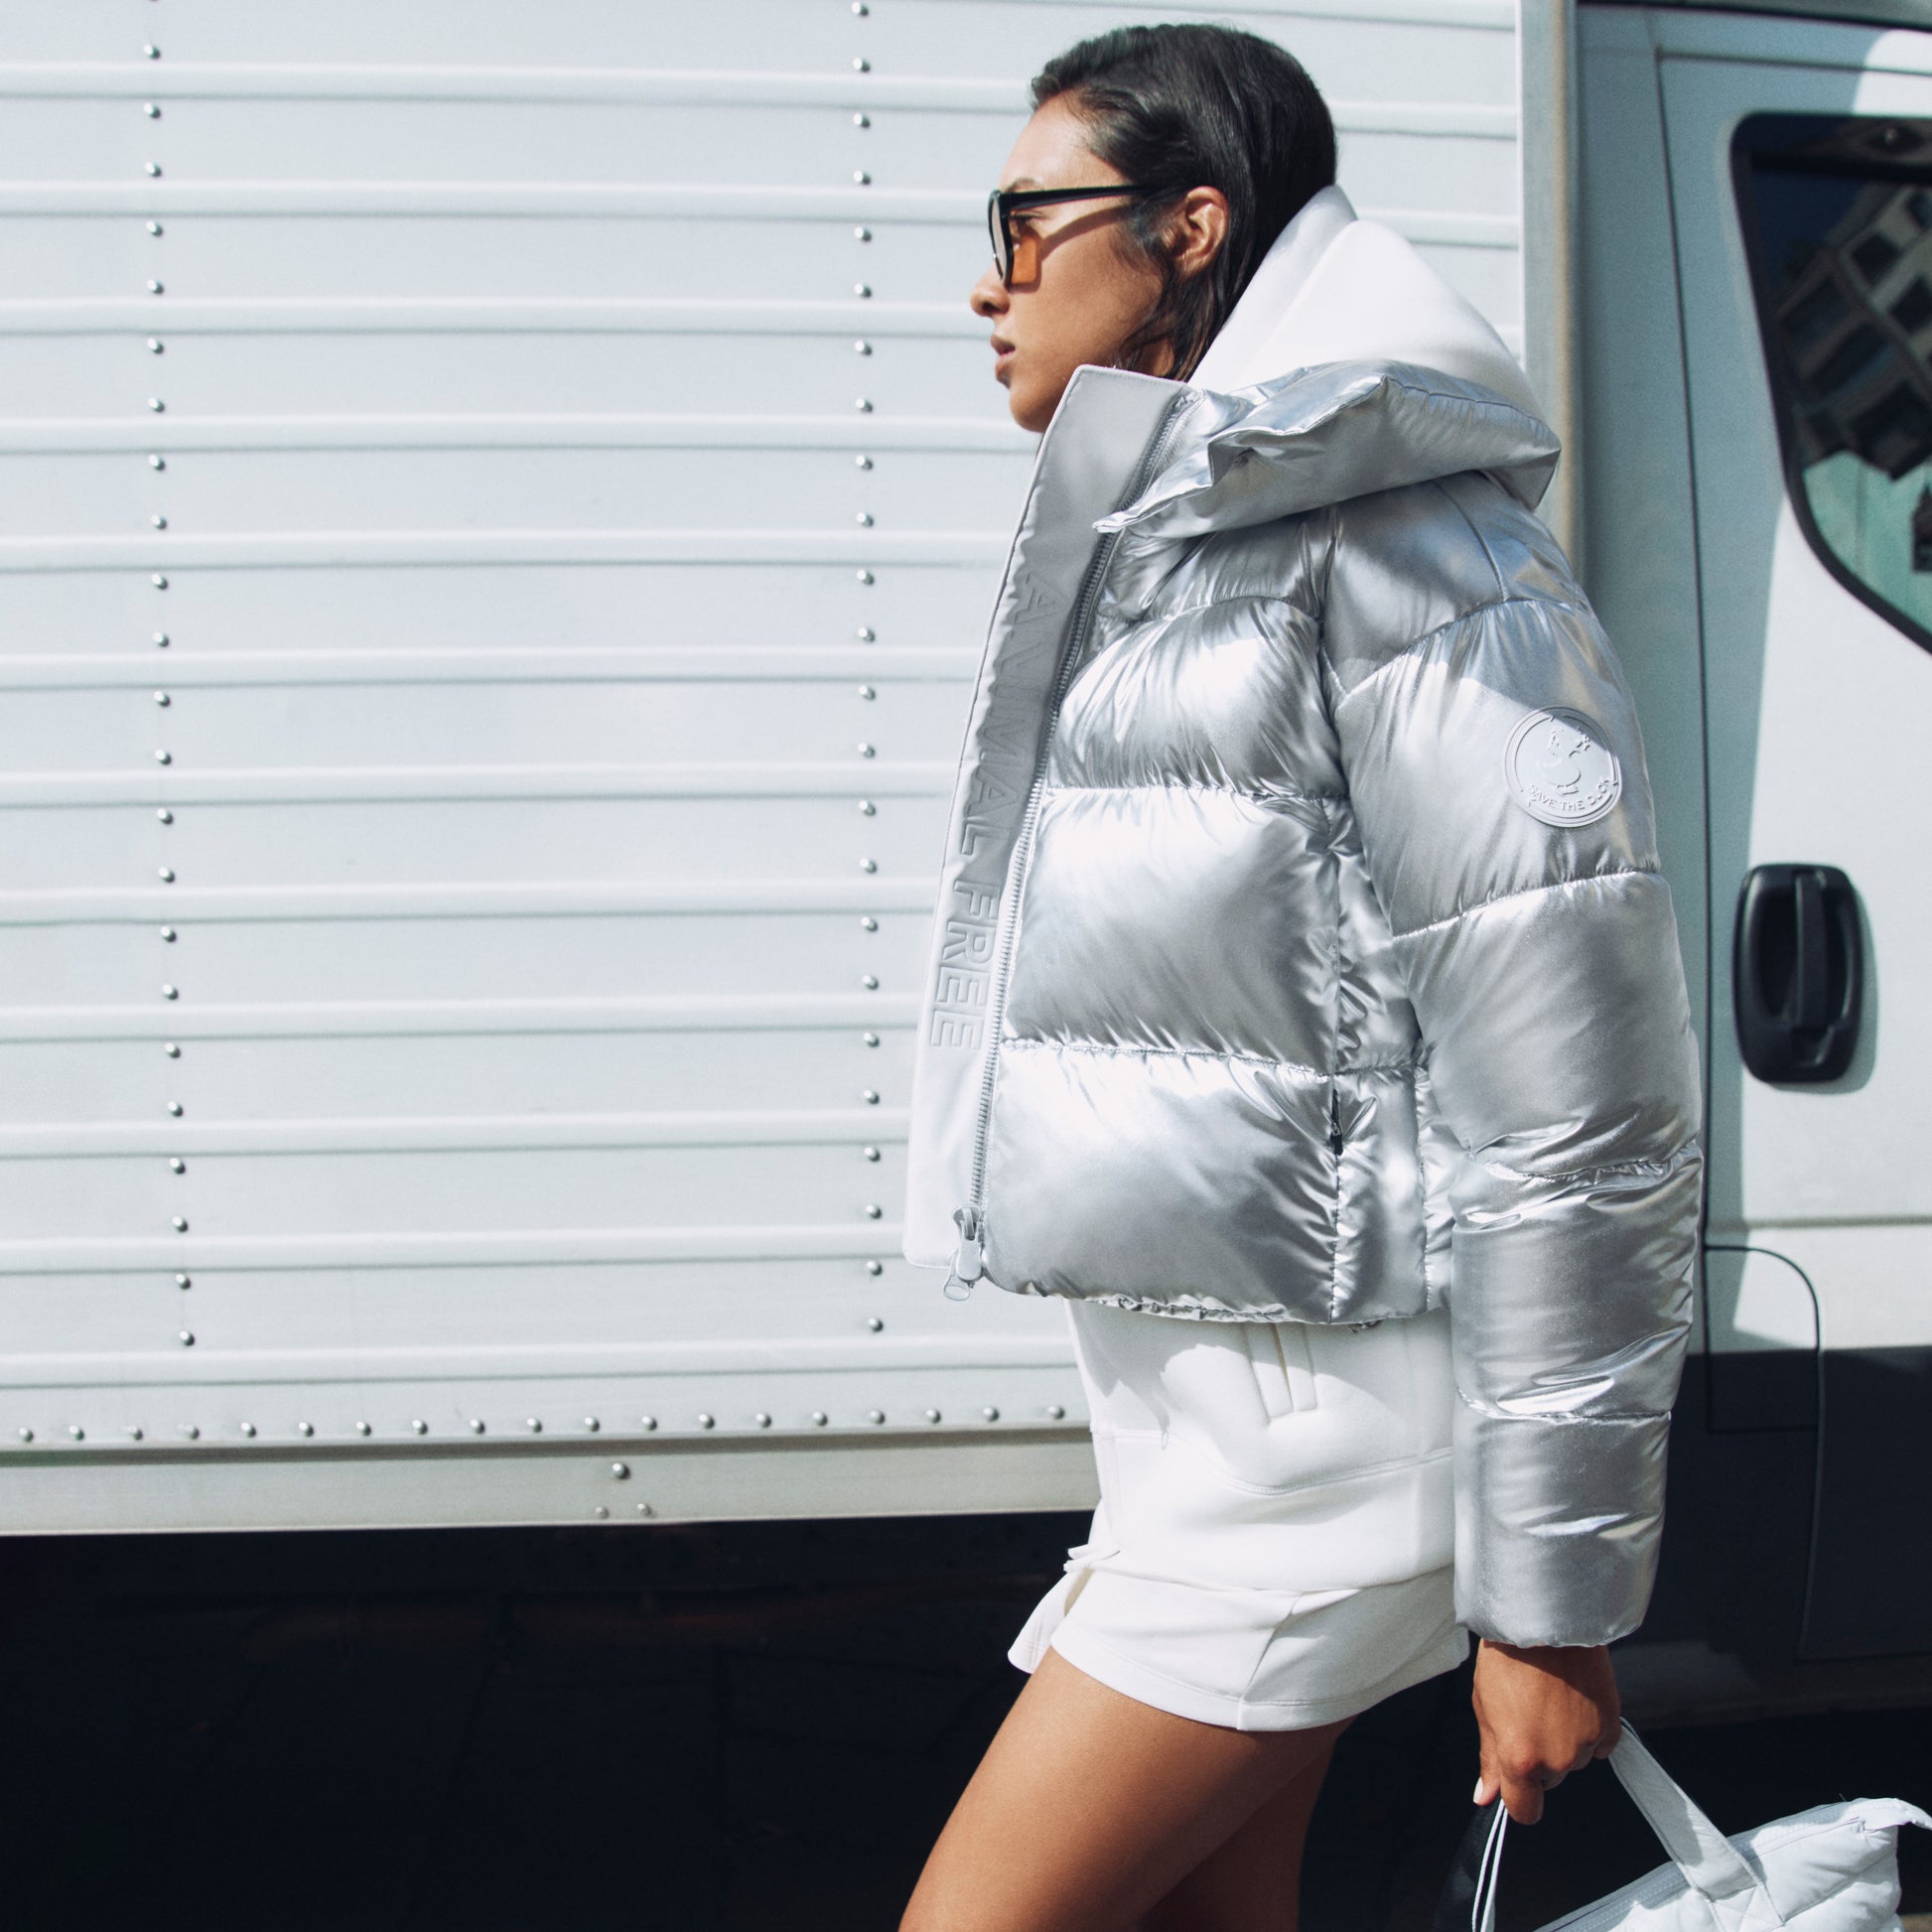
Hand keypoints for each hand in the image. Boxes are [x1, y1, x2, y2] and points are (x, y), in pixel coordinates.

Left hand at [1471, 1639, 1620, 1823]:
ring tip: (1549, 1698)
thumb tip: (1485, 1796)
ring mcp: (1587, 1743)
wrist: (1543, 1619)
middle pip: (1549, 1778)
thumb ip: (1490, 1759)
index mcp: (1521, 1758)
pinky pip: (1600, 1743)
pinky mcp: (1610, 1724)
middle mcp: (1558, 1759)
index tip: (1517, 1786)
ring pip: (1575, 1760)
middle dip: (1539, 1757)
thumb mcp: (1485, 1708)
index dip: (1519, 1799)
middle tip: (1528, 1715)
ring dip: (1564, 1741)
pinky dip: (1589, 1729)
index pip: (1525, 1811)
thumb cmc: (1508, 1658)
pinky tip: (1572, 1699)